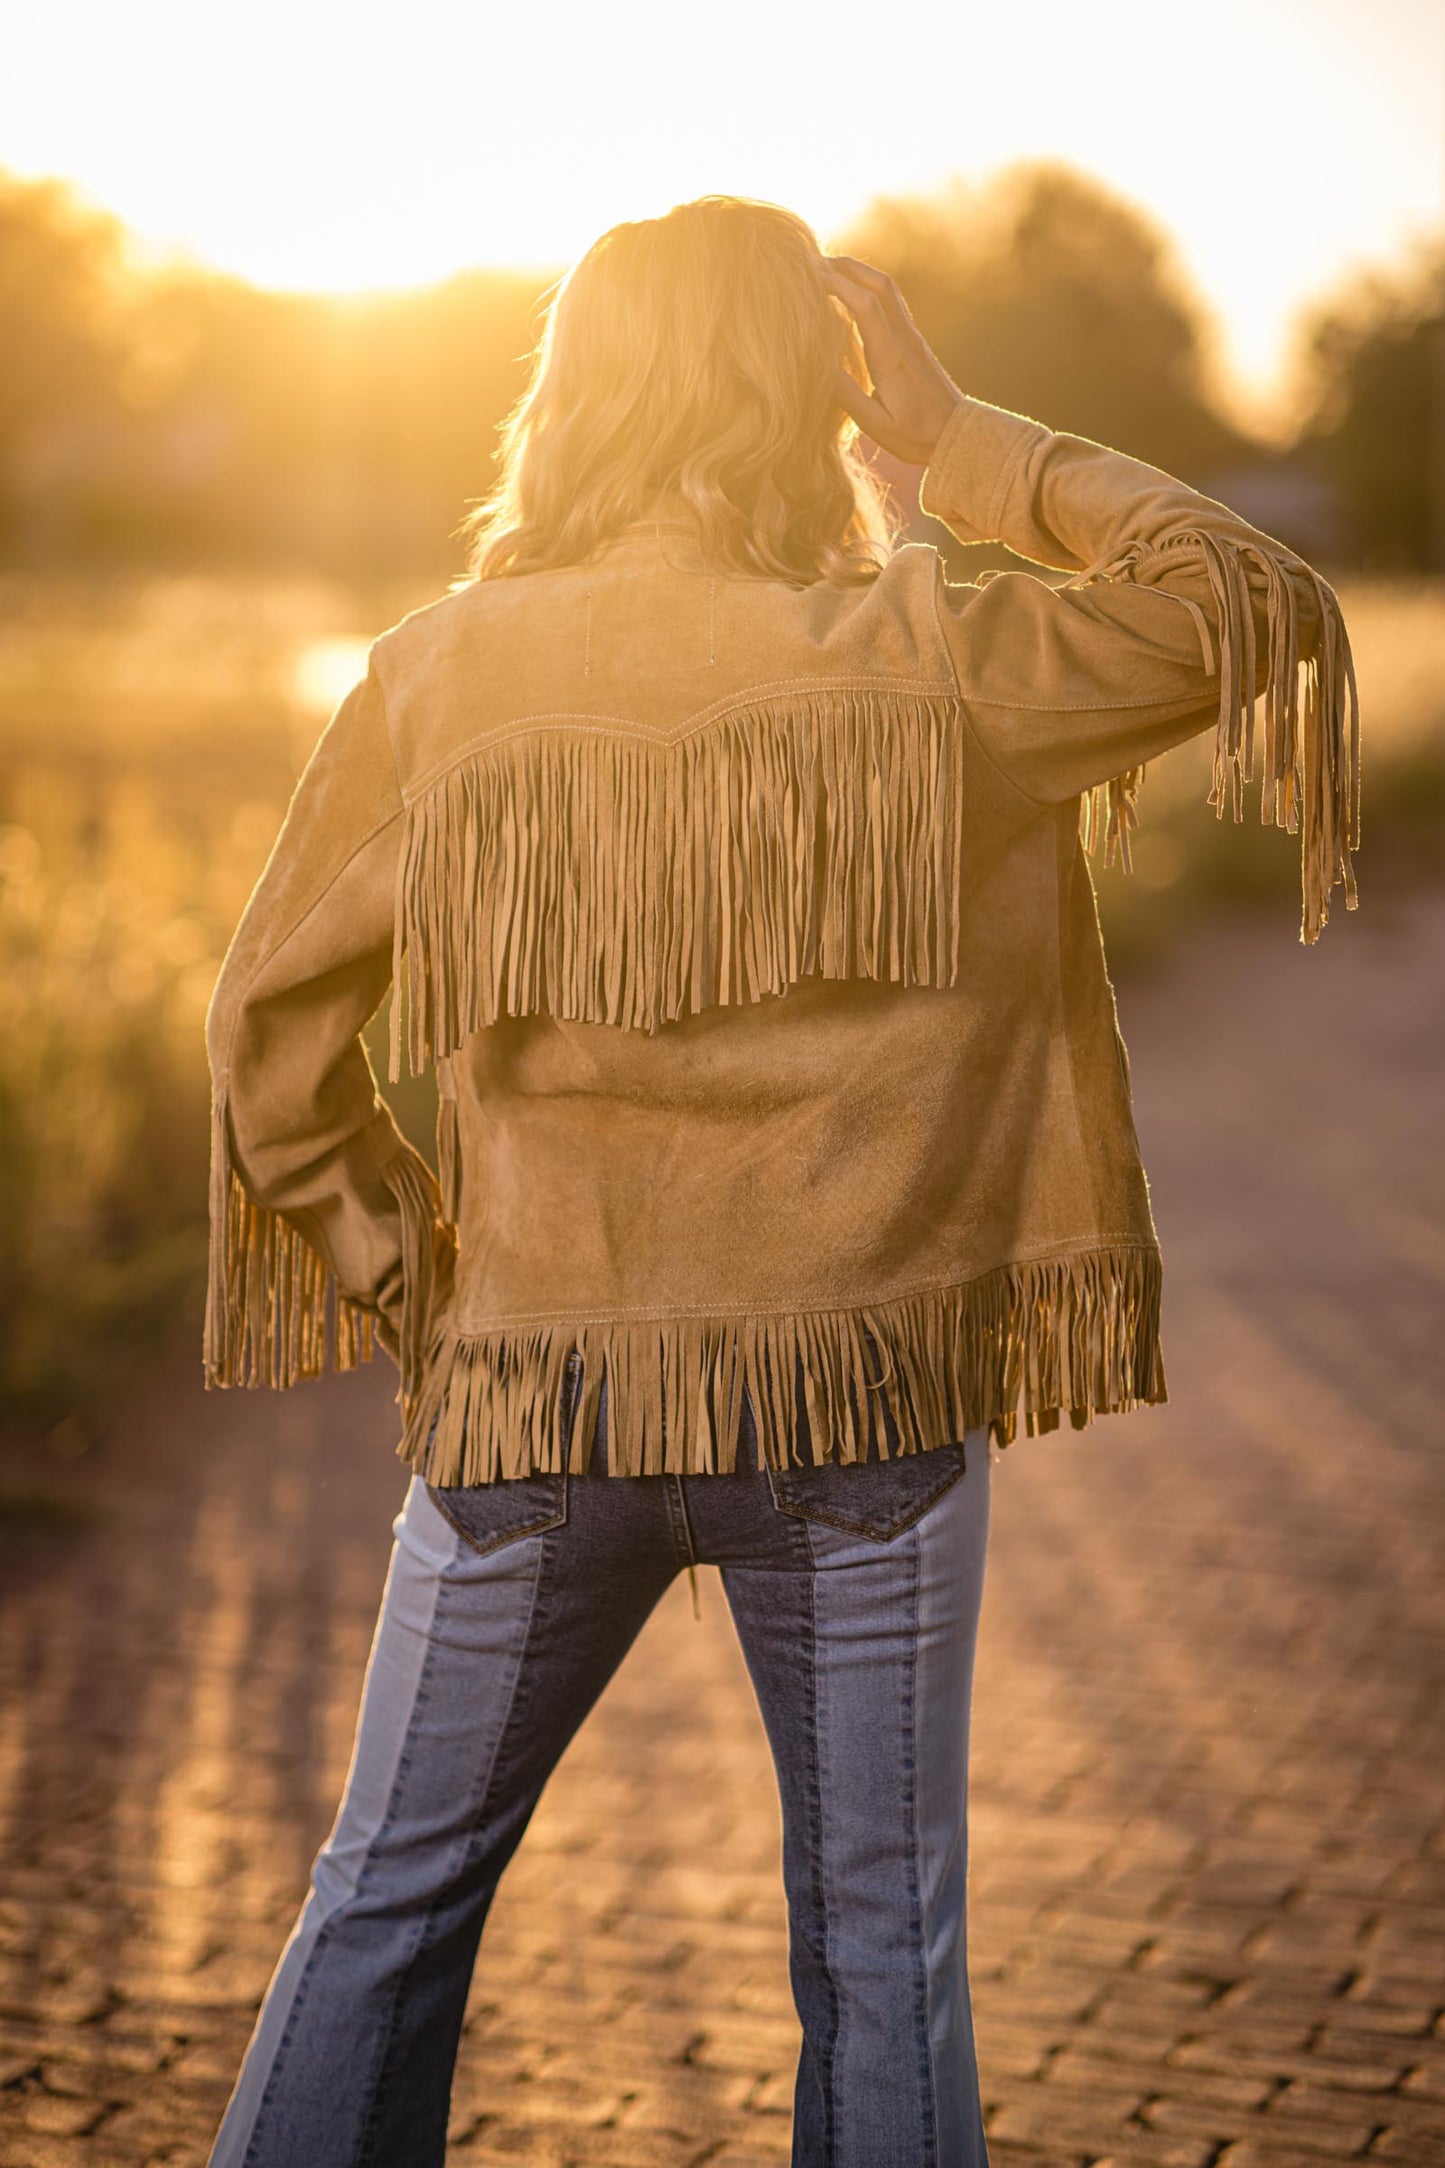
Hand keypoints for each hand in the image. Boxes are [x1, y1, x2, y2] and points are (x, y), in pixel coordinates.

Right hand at [823, 255, 964, 467]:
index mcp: (891, 357)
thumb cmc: (915, 436)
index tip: (806, 275)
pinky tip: (849, 294)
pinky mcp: (913, 339)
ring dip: (856, 272)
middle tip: (811, 263)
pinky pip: (890, 301)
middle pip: (877, 283)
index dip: (834, 283)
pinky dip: (866, 287)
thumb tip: (817, 363)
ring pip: (886, 287)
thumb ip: (846, 394)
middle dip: (843, 266)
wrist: (956, 434)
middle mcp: (903, 338)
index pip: (864, 304)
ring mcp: (911, 335)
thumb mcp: (875, 424)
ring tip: (826, 271)